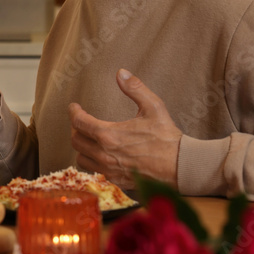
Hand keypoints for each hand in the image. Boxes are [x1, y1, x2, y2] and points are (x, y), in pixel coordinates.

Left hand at [69, 69, 181, 187]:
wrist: (180, 166)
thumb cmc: (167, 137)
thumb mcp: (153, 107)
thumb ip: (135, 88)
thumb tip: (121, 73)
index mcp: (109, 135)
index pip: (79, 122)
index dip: (74, 112)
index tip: (75, 107)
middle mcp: (104, 154)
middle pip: (76, 141)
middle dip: (76, 128)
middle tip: (82, 121)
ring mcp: (109, 170)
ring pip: (81, 159)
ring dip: (82, 147)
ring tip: (89, 138)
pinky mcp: (116, 180)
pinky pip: (95, 171)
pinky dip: (93, 162)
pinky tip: (102, 154)